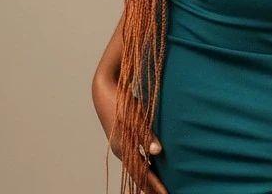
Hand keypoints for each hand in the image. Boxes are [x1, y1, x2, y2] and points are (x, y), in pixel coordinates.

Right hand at [97, 78, 168, 193]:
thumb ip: (146, 135)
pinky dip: (144, 168)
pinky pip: (136, 159)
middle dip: (151, 187)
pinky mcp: (124, 138)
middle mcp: (122, 150)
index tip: (166, 193)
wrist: (105, 88)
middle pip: (138, 175)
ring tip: (157, 189)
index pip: (142, 173)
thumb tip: (157, 153)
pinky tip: (151, 169)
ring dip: (147, 179)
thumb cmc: (121, 102)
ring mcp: (122, 145)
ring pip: (137, 168)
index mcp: (124, 148)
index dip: (155, 185)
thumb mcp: (134, 118)